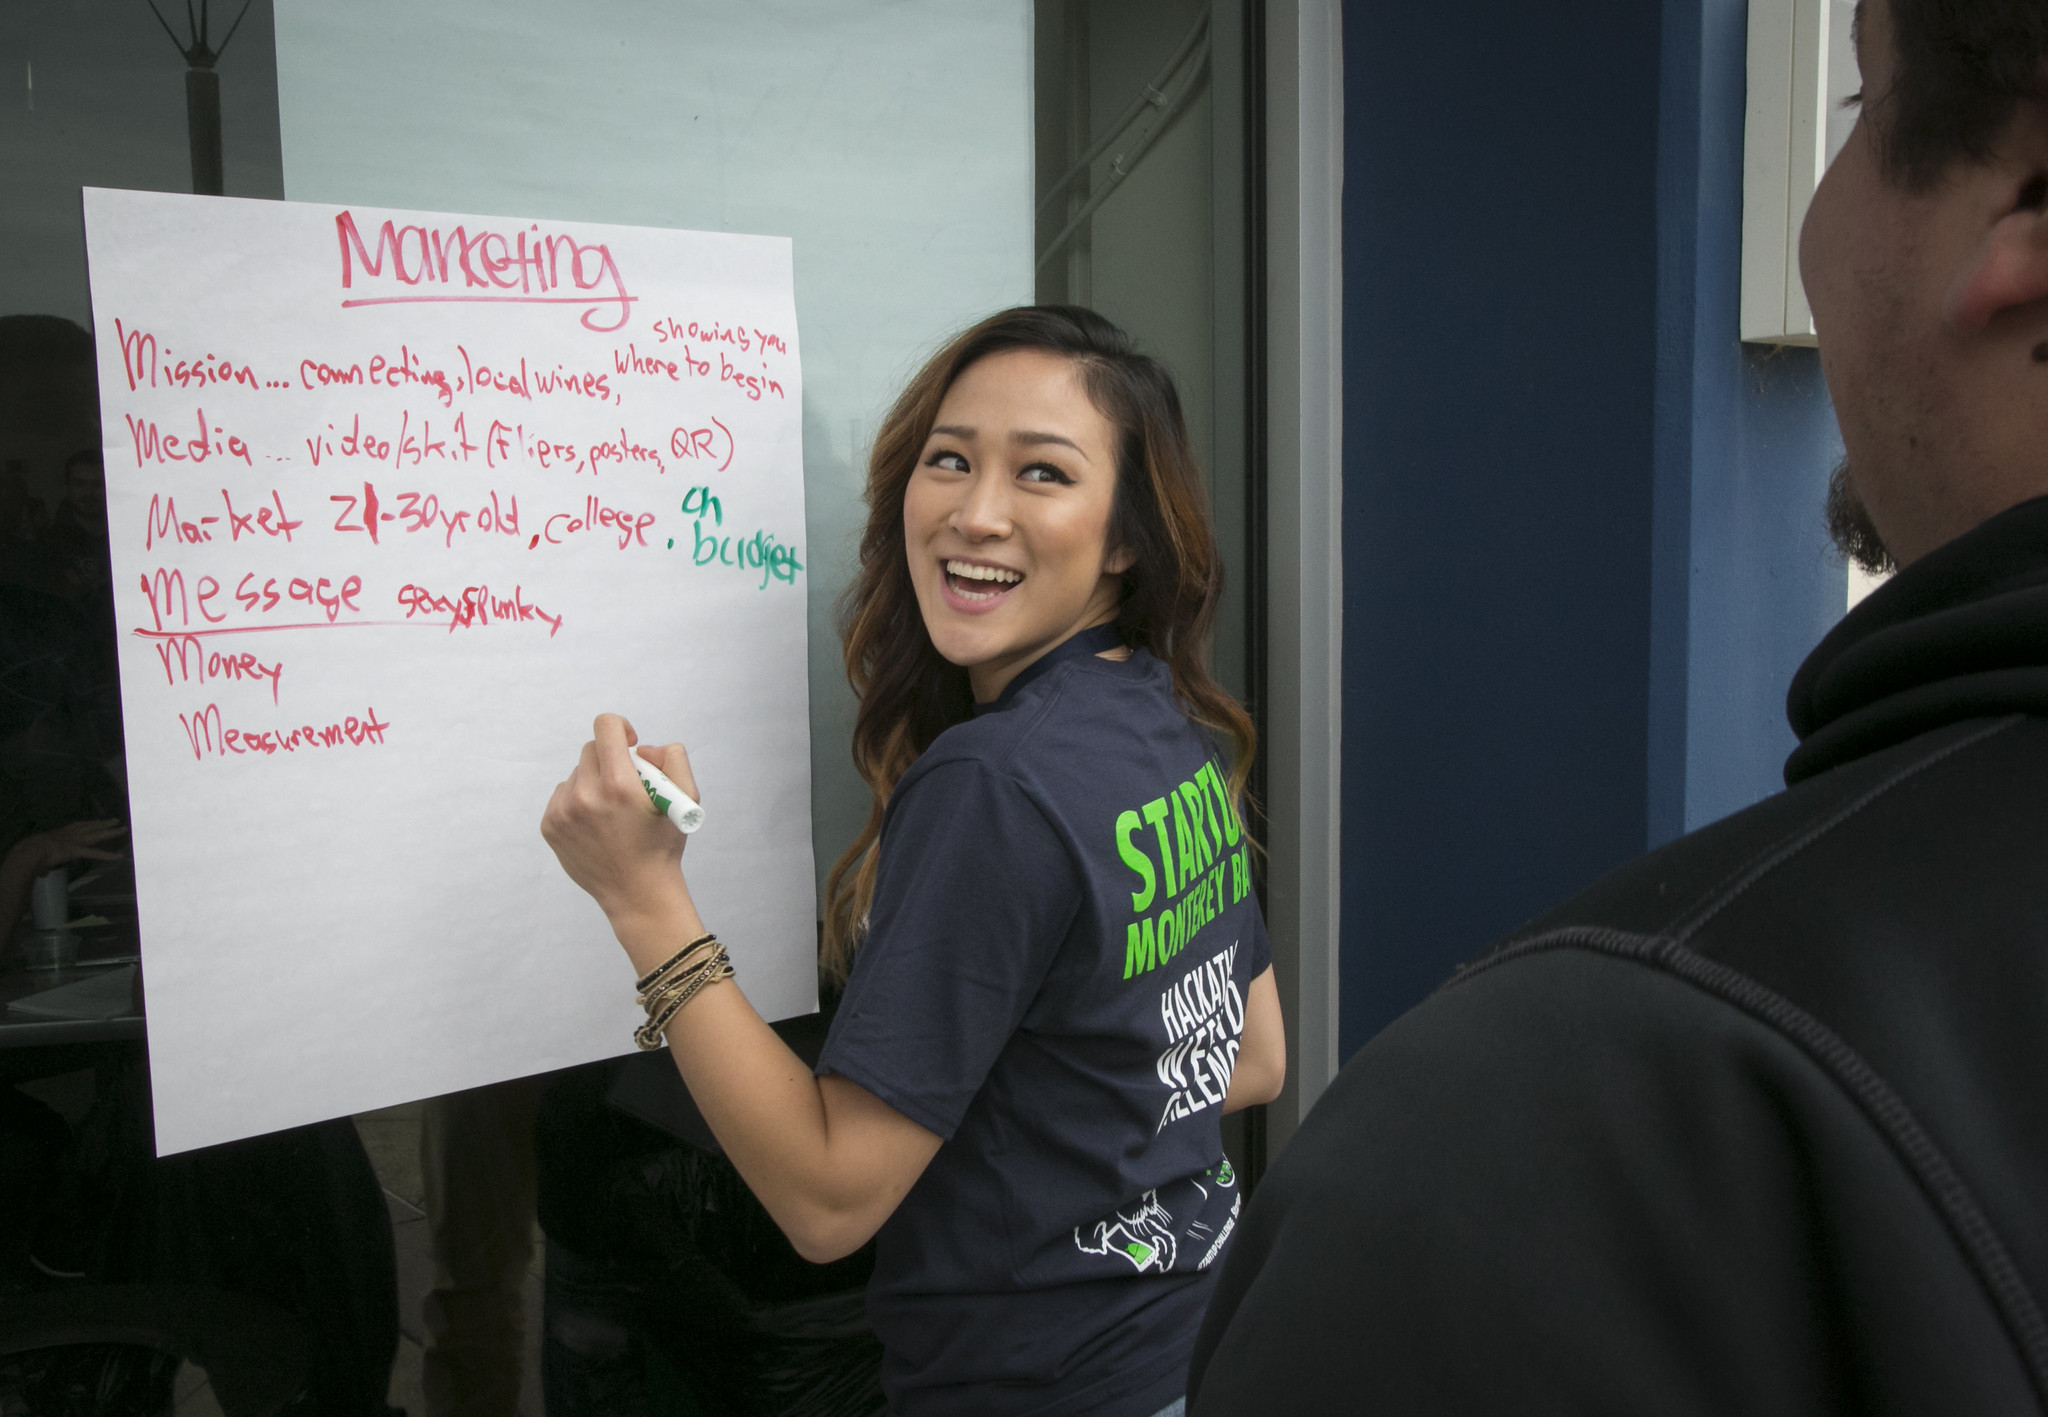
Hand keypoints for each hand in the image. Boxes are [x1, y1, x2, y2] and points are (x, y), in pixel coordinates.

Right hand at [5, 819, 126, 877]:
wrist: (28, 851)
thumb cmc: (28, 853)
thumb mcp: (36, 855)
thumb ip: (43, 864)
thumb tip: (43, 872)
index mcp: (58, 834)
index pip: (76, 827)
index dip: (88, 824)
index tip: (95, 821)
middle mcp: (69, 834)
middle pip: (90, 826)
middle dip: (103, 823)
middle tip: (115, 820)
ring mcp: (74, 840)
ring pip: (97, 835)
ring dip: (111, 832)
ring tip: (123, 829)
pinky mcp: (77, 849)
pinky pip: (95, 853)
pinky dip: (107, 855)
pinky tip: (118, 856)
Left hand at [540, 714, 698, 928]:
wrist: (637, 894)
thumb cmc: (662, 846)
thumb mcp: (685, 800)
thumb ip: (672, 759)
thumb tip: (643, 749)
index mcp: (619, 785)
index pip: (605, 727)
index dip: (620, 728)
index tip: (630, 745)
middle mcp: (586, 796)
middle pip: (591, 749)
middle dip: (610, 760)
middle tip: (626, 785)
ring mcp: (563, 812)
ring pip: (576, 774)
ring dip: (593, 782)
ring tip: (611, 811)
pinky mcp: (550, 826)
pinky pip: (562, 795)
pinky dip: (578, 801)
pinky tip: (595, 823)